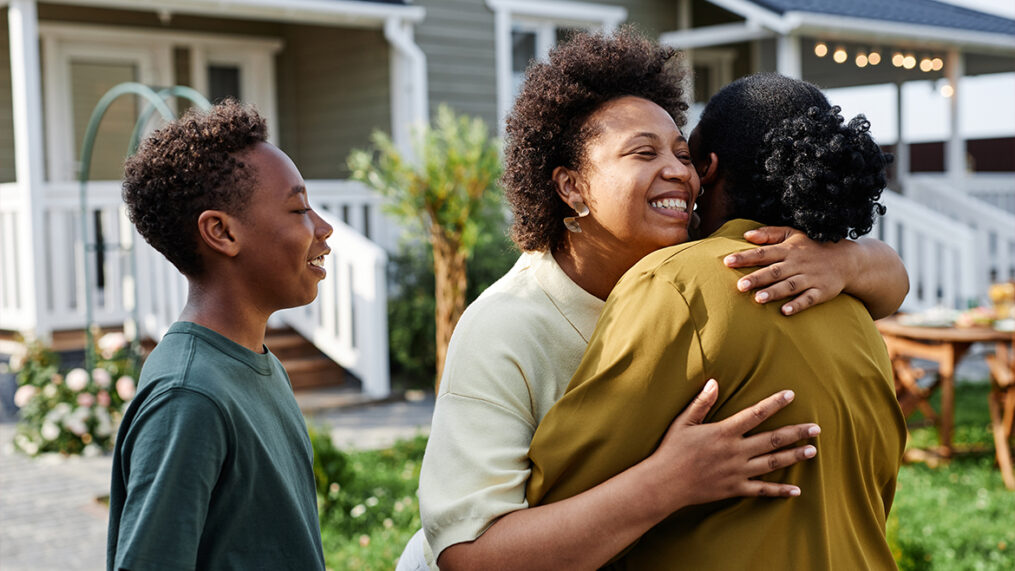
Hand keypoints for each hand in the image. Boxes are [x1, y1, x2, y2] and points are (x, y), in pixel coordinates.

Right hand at [646, 379, 818, 511]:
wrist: (664, 483)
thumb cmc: (672, 450)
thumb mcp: (684, 422)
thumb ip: (702, 403)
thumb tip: (715, 382)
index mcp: (724, 432)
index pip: (755, 414)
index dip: (774, 403)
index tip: (790, 395)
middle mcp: (735, 451)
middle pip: (773, 440)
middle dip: (796, 433)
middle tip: (817, 429)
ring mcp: (737, 471)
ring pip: (772, 463)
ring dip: (794, 456)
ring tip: (812, 451)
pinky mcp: (735, 489)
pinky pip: (762, 490)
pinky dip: (780, 490)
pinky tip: (796, 490)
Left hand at [723, 226, 857, 315]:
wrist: (847, 260)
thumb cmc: (813, 247)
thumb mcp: (793, 234)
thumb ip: (770, 234)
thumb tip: (746, 234)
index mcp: (788, 250)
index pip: (763, 253)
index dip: (745, 257)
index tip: (728, 261)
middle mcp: (798, 264)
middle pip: (774, 271)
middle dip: (757, 278)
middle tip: (739, 285)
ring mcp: (810, 278)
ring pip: (790, 286)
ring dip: (774, 292)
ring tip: (758, 299)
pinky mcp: (822, 291)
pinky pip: (809, 299)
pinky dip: (798, 304)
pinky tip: (785, 311)